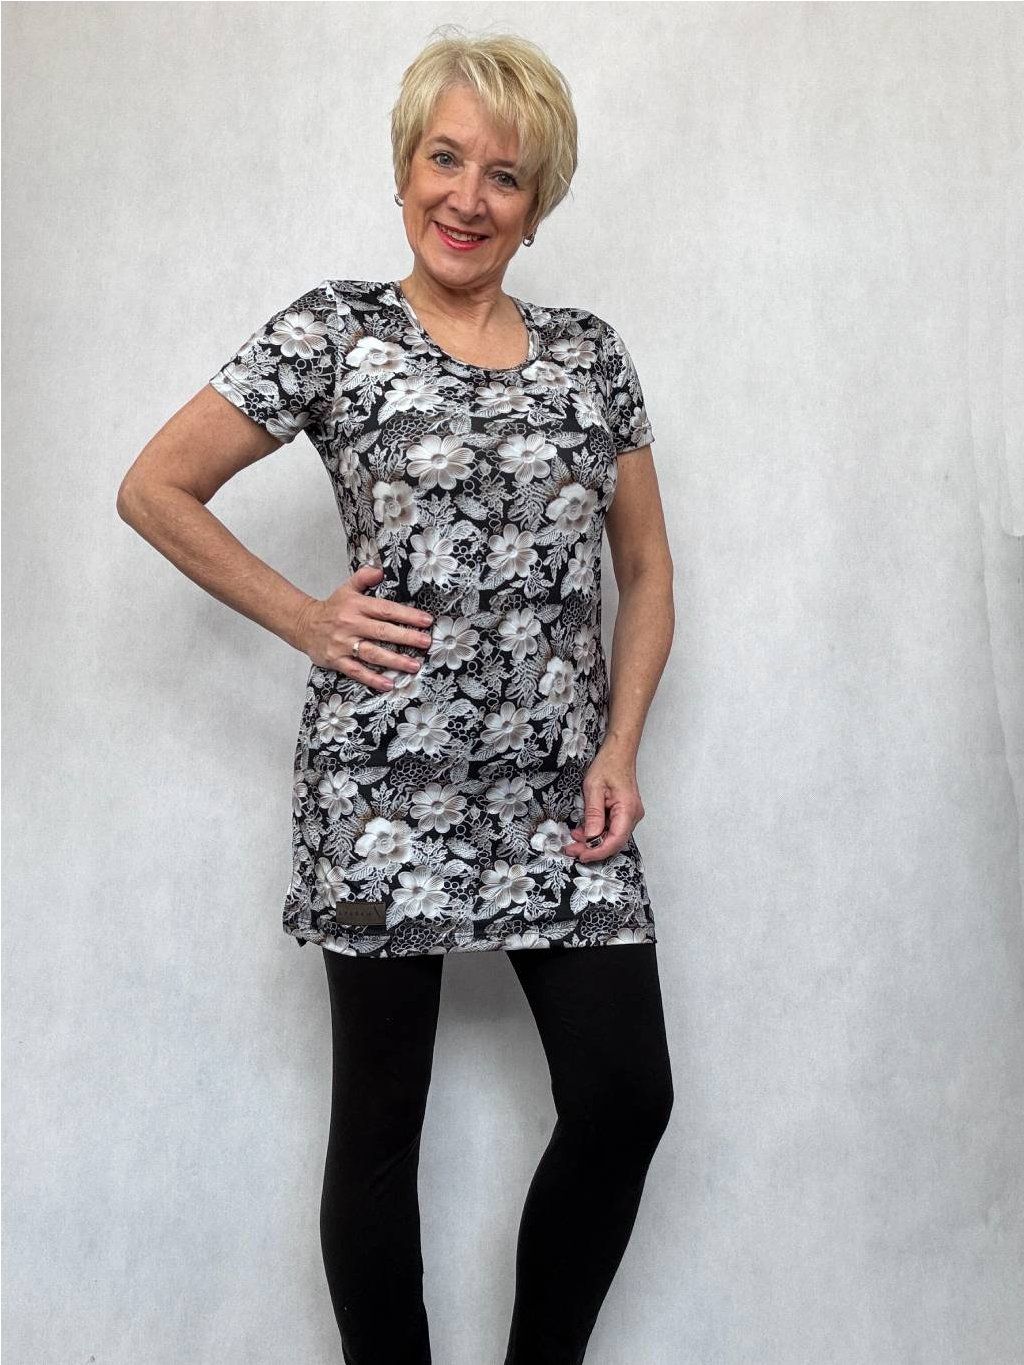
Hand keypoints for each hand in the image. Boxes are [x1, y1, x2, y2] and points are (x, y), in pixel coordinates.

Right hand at [293, 564, 433, 691]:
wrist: (303, 624)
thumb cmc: (332, 608)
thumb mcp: (347, 588)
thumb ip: (364, 577)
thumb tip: (380, 571)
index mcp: (356, 605)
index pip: (385, 609)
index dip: (407, 615)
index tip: (426, 620)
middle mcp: (351, 624)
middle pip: (382, 631)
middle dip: (407, 637)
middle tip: (426, 642)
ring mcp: (343, 644)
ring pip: (372, 653)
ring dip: (395, 660)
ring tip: (414, 665)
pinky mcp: (336, 660)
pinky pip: (357, 671)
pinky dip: (372, 678)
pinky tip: (388, 684)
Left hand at [561, 743, 645, 861]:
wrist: (619, 752)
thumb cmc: (608, 764)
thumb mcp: (594, 788)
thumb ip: (593, 814)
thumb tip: (590, 836)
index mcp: (627, 810)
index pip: (615, 840)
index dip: (598, 852)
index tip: (581, 855)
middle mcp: (633, 815)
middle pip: (614, 842)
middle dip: (592, 848)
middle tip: (571, 849)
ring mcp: (630, 815)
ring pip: (612, 837)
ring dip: (593, 841)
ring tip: (574, 838)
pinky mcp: (624, 813)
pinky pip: (612, 829)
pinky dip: (597, 832)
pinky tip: (583, 831)